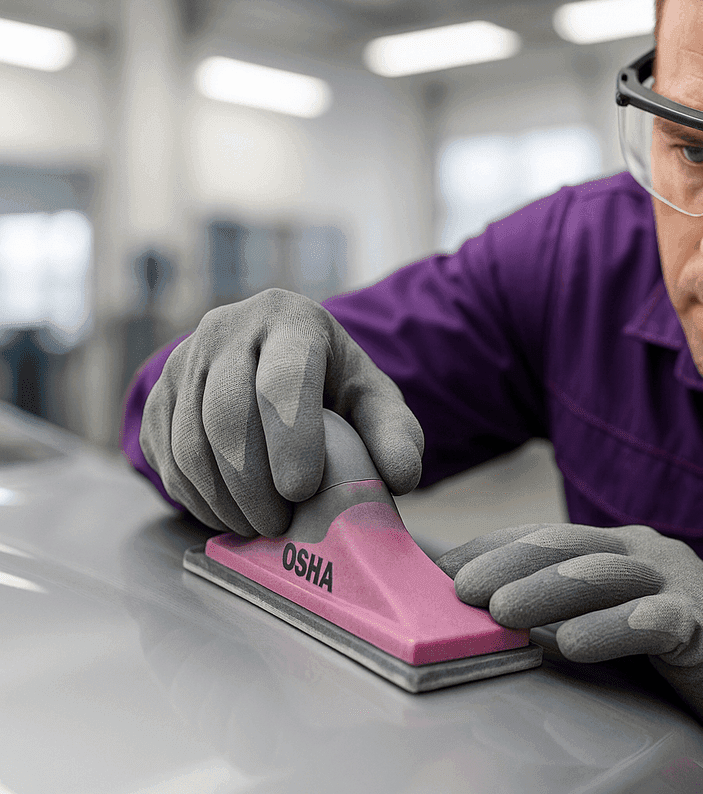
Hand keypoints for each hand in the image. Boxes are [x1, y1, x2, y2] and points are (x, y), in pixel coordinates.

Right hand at [140, 288, 422, 535]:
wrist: (275, 366)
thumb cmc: (331, 386)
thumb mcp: (373, 400)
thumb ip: (395, 434)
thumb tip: (399, 478)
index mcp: (290, 321)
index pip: (281, 378)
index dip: (290, 438)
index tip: (301, 491)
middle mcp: (227, 330)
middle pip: (226, 414)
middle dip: (252, 482)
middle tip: (279, 525)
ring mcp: (184, 360)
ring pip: (189, 440)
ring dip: (222, 497)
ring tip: (258, 527)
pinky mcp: (158, 395)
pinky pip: (164, 456)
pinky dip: (195, 497)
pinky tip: (228, 515)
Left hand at [436, 523, 702, 785]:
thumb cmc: (677, 647)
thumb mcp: (615, 619)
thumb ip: (564, 613)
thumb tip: (484, 621)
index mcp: (616, 547)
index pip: (543, 537)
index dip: (490, 547)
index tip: (436, 566)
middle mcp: (643, 553)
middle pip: (567, 545)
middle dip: (508, 562)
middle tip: (457, 587)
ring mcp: (675, 583)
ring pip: (603, 575)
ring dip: (548, 590)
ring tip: (500, 611)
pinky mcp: (702, 624)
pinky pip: (654, 622)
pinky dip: (613, 629)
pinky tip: (575, 644)